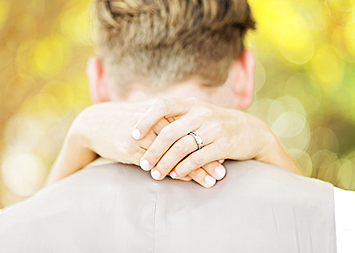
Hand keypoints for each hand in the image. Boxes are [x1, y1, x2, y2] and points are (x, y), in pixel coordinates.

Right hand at [47, 99, 223, 184]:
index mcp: (161, 110)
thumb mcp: (146, 113)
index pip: (190, 128)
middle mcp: (154, 121)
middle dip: (205, 158)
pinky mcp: (130, 148)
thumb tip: (188, 129)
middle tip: (221, 172)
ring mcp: (142, 134)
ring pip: (174, 155)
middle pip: (186, 142)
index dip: (207, 142)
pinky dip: (170, 172)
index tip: (223, 155)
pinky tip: (183, 181)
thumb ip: (166, 119)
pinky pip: (155, 163)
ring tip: (209, 182)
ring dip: (193, 170)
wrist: (94, 122)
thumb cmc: (124, 119)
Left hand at [133, 97, 301, 184]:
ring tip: (156, 174)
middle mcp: (202, 113)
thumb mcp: (198, 114)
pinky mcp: (224, 144)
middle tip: (144, 165)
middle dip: (153, 151)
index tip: (133, 135)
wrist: (250, 131)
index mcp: (191, 104)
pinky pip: (197, 158)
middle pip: (169, 132)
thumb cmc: (215, 124)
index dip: (146, 120)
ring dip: (166, 163)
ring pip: (181, 147)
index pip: (162, 105)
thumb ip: (177, 117)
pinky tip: (176, 175)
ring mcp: (214, 128)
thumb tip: (144, 126)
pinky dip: (184, 168)